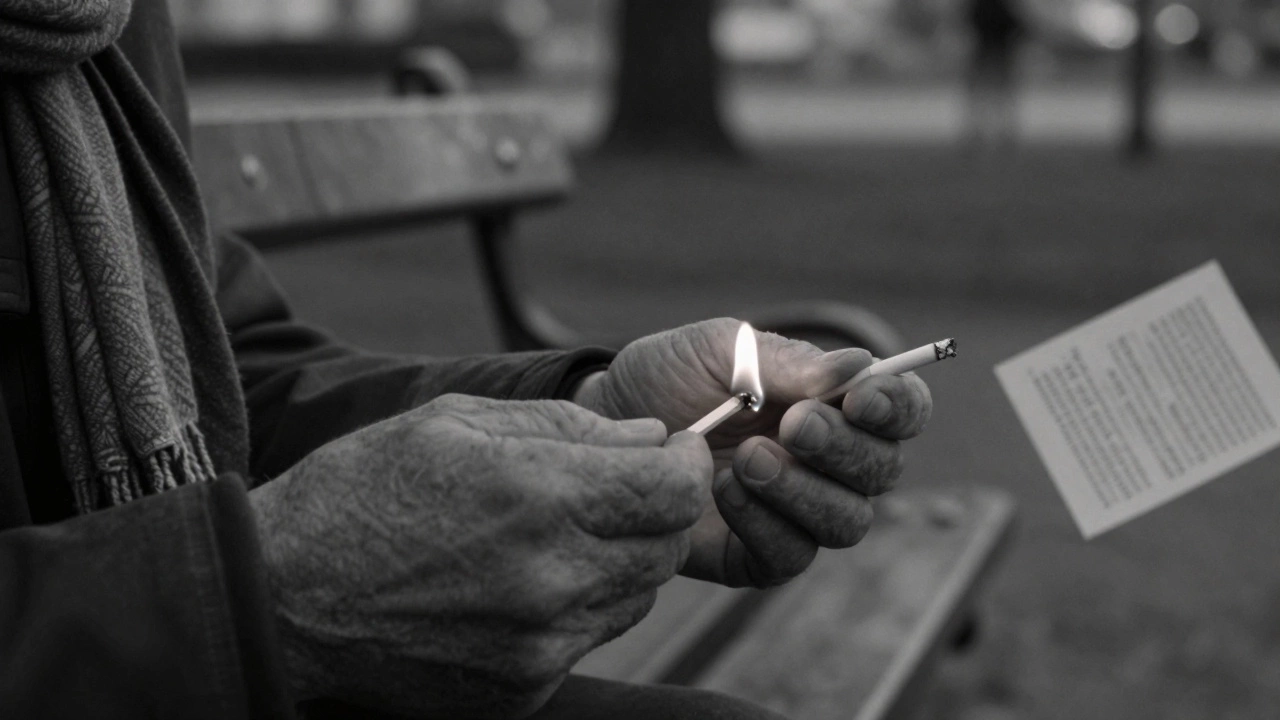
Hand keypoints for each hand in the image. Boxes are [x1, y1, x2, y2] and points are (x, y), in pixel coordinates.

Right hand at [249, 394, 710, 717]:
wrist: (281, 595)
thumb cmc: (363, 491)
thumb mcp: (458, 423)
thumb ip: (570, 426)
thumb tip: (652, 436)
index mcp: (538, 498)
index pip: (676, 491)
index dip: (687, 465)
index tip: (673, 453)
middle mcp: (551, 580)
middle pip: (665, 546)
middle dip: (654, 509)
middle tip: (610, 489)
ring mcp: (539, 646)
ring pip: (636, 595)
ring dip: (617, 559)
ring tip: (551, 535)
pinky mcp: (523, 689)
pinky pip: (588, 638)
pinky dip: (576, 607)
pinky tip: (519, 584)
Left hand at [574, 318, 932, 587]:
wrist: (605, 420)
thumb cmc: (669, 377)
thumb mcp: (722, 349)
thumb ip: (786, 362)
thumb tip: (859, 366)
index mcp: (833, 403)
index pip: (901, 411)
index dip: (897, 407)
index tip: (862, 399)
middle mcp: (830, 463)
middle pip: (883, 470)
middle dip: (844, 449)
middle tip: (791, 425)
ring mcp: (797, 512)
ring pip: (847, 522)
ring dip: (804, 489)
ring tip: (746, 458)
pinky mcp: (758, 554)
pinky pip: (791, 554)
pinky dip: (765, 522)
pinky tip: (724, 490)